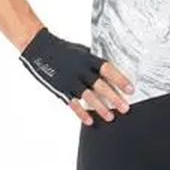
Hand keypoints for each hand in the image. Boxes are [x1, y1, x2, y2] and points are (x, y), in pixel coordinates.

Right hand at [18, 26, 133, 123]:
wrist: (39, 48)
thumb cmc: (64, 49)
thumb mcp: (81, 51)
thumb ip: (94, 62)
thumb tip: (112, 72)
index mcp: (87, 59)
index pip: (107, 70)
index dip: (120, 80)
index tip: (130, 89)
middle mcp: (80, 70)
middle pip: (100, 86)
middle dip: (114, 98)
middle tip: (125, 108)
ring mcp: (69, 80)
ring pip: (87, 97)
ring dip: (100, 108)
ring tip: (110, 117)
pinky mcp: (60, 88)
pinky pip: (72, 103)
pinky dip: (81, 113)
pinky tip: (89, 121)